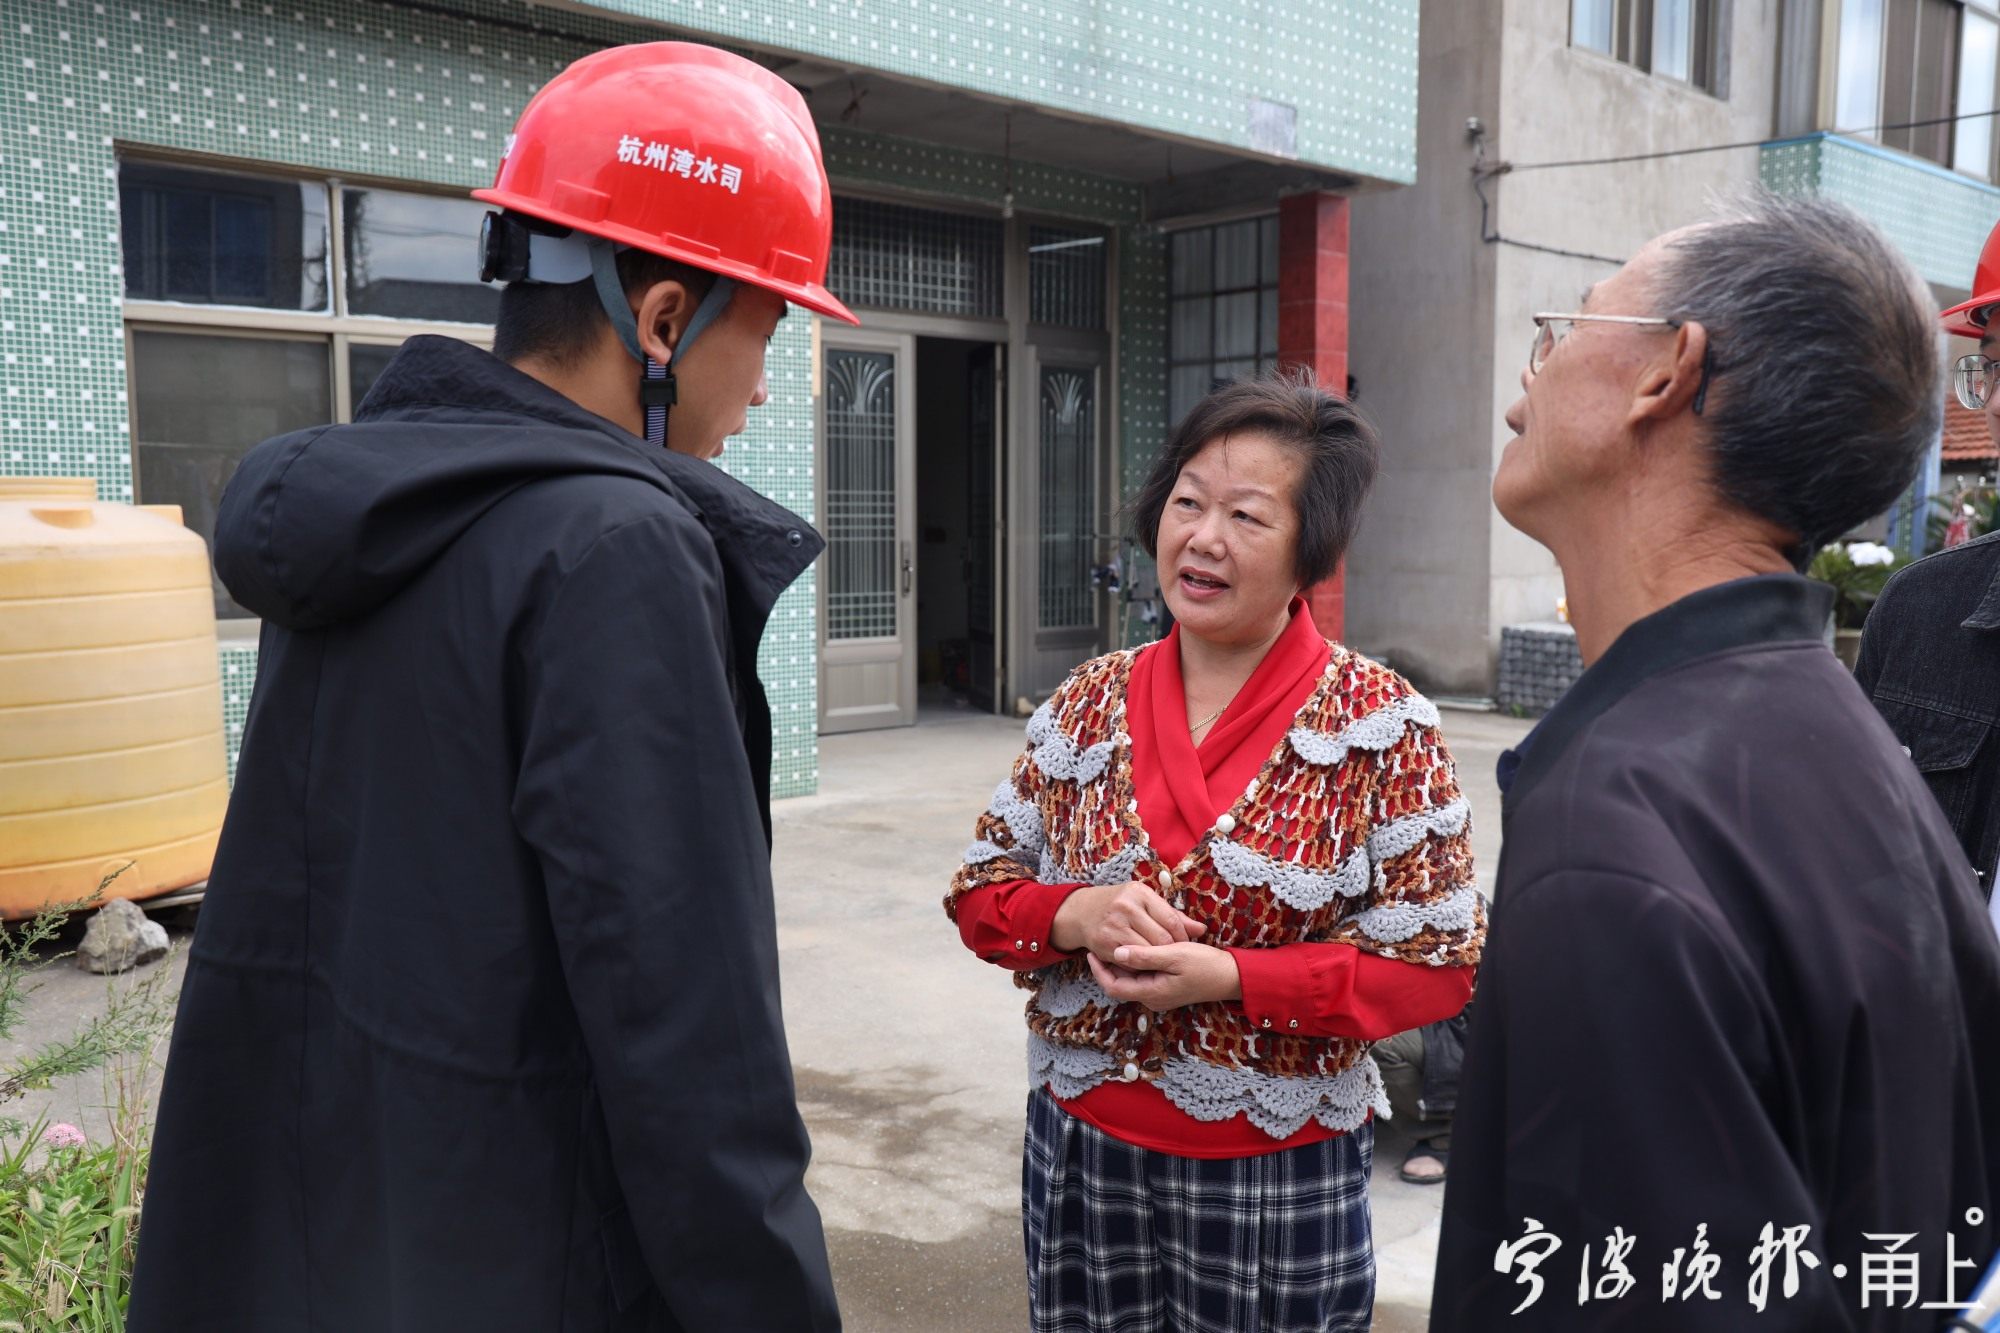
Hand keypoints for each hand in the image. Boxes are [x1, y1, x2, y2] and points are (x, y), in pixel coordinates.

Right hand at [1050, 881, 1206, 959]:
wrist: (1083, 911)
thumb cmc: (1121, 904)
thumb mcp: (1145, 901)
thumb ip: (1173, 916)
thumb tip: (1201, 930)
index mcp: (1139, 893)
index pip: (1171, 919)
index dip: (1183, 936)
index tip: (1186, 944)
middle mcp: (1125, 908)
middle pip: (1161, 938)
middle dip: (1172, 950)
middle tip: (1176, 955)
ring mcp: (1113, 926)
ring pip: (1147, 952)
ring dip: (1157, 960)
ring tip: (1163, 961)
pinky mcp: (1104, 944)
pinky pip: (1131, 961)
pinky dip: (1141, 965)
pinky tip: (1146, 964)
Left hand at [1088, 942, 1241, 1011]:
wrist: (1232, 977)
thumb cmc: (1205, 965)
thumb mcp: (1173, 955)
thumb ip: (1144, 956)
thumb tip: (1117, 952)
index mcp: (1151, 993)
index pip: (1113, 986)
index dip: (1099, 970)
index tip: (1091, 952)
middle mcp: (1153, 998)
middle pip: (1120, 983)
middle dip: (1109, 965)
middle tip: (1102, 942)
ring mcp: (1160, 994)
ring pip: (1132, 979)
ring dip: (1124, 963)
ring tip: (1119, 940)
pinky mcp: (1168, 988)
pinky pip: (1145, 976)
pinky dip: (1138, 963)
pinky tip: (1140, 946)